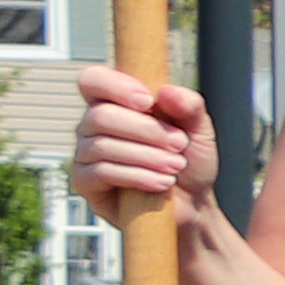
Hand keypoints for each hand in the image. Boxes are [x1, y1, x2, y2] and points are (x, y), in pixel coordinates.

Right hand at [66, 67, 213, 217]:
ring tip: (176, 166)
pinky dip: (136, 176)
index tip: (148, 101)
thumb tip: (165, 91)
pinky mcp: (85, 182)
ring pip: (101, 145)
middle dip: (146, 130)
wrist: (193, 204)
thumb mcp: (199, 130)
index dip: (114, 86)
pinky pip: (100, 172)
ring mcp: (85, 154)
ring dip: (146, 156)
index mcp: (116, 103)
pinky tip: (161, 182)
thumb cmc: (189, 161)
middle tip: (179, 144)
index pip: (93, 80)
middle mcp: (93, 125)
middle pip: (100, 115)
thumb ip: (189, 105)